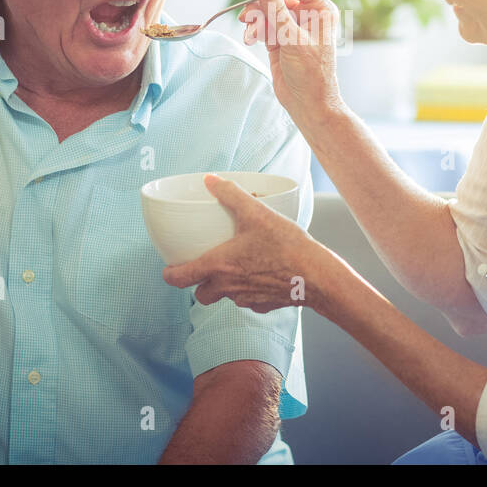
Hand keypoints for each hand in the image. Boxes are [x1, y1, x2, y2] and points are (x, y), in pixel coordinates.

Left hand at [162, 174, 324, 312]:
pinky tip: (263, 275)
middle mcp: (227, 288)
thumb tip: (210, 180)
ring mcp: (245, 299)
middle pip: (201, 294)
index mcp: (218, 266)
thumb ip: (230, 195)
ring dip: (225, 286)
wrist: (316, 275)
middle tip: (206, 267)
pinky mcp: (264, 306)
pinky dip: (249, 290)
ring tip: (238, 267)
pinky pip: (248, 300)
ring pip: (225, 297)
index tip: (169, 269)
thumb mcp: (256, 212)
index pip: (180, 279)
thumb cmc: (286, 246)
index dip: (170, 274)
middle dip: (199, 284)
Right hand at [239, 0, 342, 125]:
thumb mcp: (293, 40)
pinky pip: (262, 24)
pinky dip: (254, 30)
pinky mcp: (278, 38)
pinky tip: (251, 40)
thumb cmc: (310, 74)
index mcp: (320, 9)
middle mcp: (307, 14)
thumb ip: (278, 12)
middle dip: (261, 4)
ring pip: (267, 9)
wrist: (307, 102)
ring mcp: (291, 26)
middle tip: (247, 16)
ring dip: (254, 18)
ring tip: (249, 32)